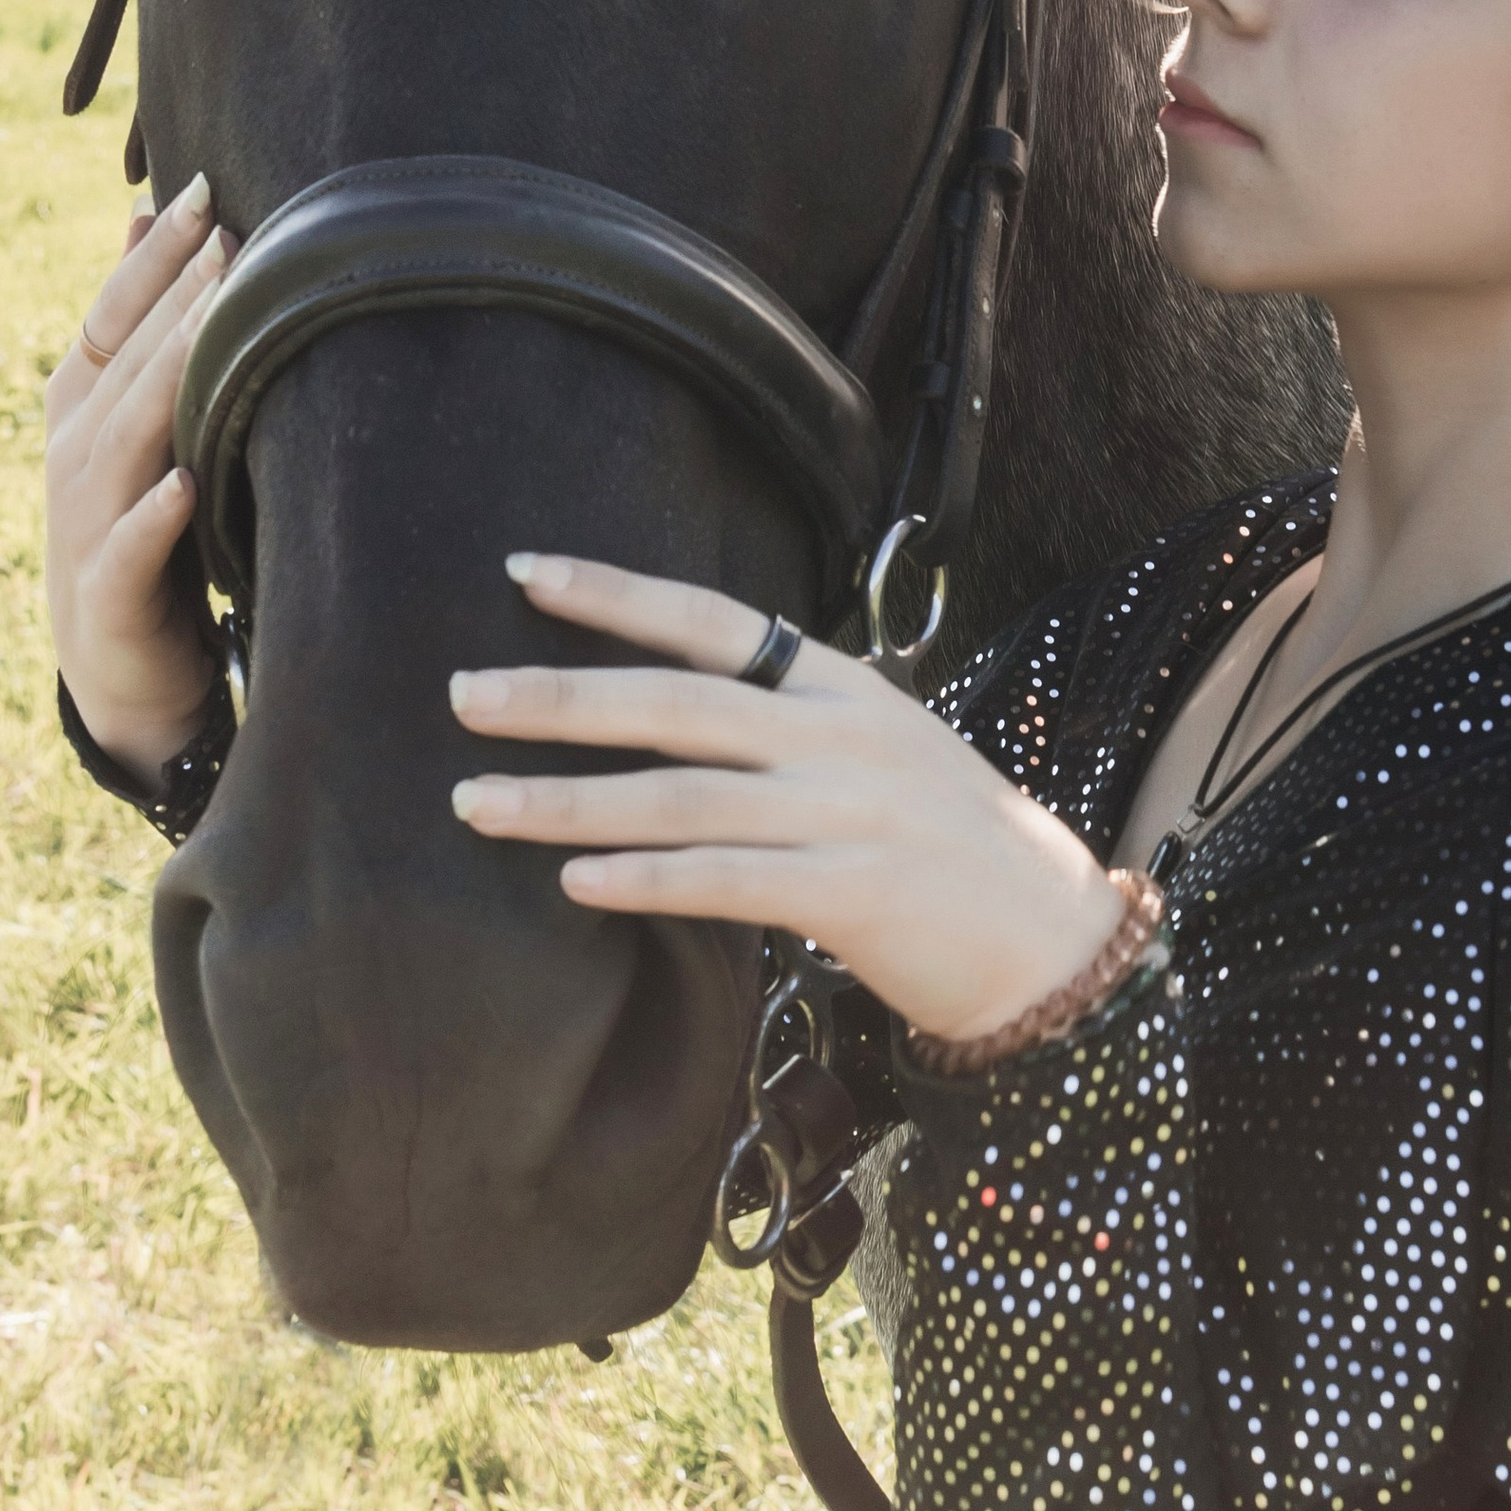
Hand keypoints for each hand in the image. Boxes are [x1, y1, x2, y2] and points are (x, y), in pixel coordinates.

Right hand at [44, 175, 226, 785]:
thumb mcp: (139, 425)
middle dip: (173, 296)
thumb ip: (141, 332)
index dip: (151, 256)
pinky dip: (154, 517)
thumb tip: (149, 217)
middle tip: (225, 230)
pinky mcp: (109, 593)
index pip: (109, 317)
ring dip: (169, 379)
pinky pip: (131, 549)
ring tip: (212, 322)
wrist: (119, 671)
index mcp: (78, 410)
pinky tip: (184, 486)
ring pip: (127, 440)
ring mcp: (85, 525)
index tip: (202, 190)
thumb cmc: (146, 531)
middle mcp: (73, 457)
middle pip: (124, 364)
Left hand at [447, 558, 1124, 1051]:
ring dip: (567, 801)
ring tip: (478, 803)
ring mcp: (850, 812)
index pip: (715, 619)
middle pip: (677, 702)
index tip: (523, 572)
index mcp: (844, 687)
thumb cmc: (948, 847)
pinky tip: (575, 883)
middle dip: (560, 697)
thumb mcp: (880, 751)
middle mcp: (843, 736)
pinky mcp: (853, 893)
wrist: (1048, 938)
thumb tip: (667, 708)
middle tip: (462, 697)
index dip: (616, 593)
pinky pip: (726, 881)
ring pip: (681, 796)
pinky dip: (645, 880)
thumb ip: (788, 725)